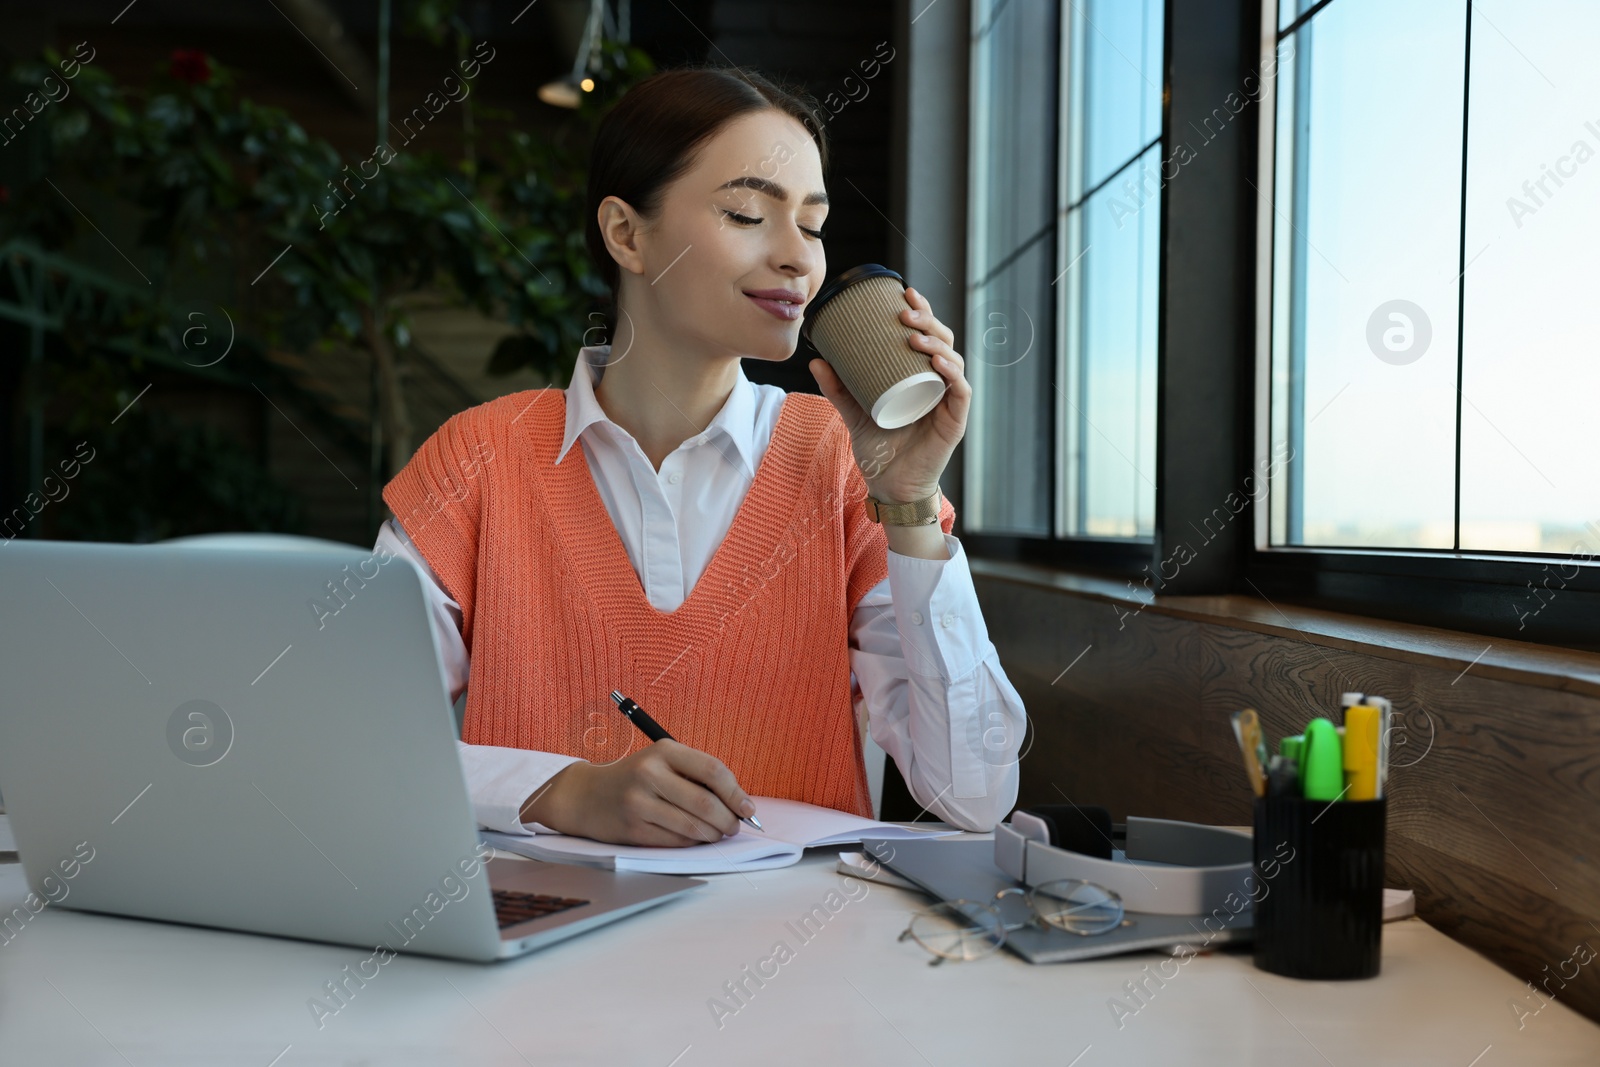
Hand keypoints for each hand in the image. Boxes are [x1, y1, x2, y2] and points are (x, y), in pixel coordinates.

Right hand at [519, 740, 757, 846]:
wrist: (587, 796)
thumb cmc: (636, 778)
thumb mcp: (663, 762)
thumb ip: (697, 776)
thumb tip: (740, 803)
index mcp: (663, 751)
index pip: (712, 770)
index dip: (736, 792)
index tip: (748, 808)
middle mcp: (649, 774)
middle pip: (705, 803)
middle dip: (728, 819)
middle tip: (735, 826)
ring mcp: (638, 803)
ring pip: (693, 826)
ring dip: (713, 834)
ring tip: (718, 832)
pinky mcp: (632, 829)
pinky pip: (676, 841)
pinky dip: (693, 842)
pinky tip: (695, 837)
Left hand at [808, 285, 969, 502]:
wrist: (890, 486)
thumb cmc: (879, 448)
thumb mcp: (854, 412)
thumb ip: (838, 388)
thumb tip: (816, 360)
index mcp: (920, 375)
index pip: (927, 335)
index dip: (922, 310)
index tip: (904, 291)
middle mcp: (939, 383)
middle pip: (943, 341)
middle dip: (928, 320)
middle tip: (905, 311)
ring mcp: (949, 401)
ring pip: (953, 360)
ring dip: (936, 342)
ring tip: (914, 335)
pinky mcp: (955, 420)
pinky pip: (960, 390)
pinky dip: (951, 372)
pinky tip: (937, 361)